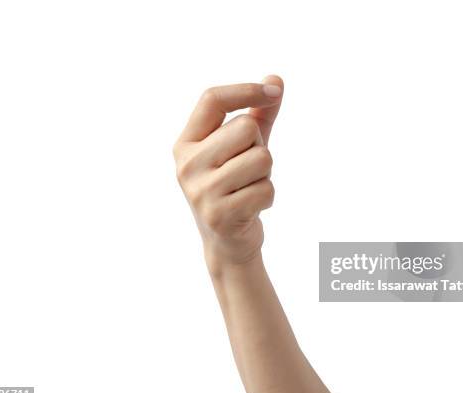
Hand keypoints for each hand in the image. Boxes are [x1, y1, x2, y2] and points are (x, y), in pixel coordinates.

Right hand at [173, 76, 283, 269]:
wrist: (227, 243)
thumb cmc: (236, 187)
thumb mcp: (243, 149)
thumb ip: (258, 115)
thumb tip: (276, 79)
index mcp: (186, 143)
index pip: (213, 99)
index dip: (245, 89)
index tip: (272, 92)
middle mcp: (187, 164)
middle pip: (245, 128)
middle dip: (259, 146)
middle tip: (247, 169)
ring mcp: (200, 191)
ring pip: (261, 158)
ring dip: (265, 174)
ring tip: (248, 188)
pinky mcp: (220, 215)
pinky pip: (266, 188)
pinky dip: (267, 197)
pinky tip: (251, 207)